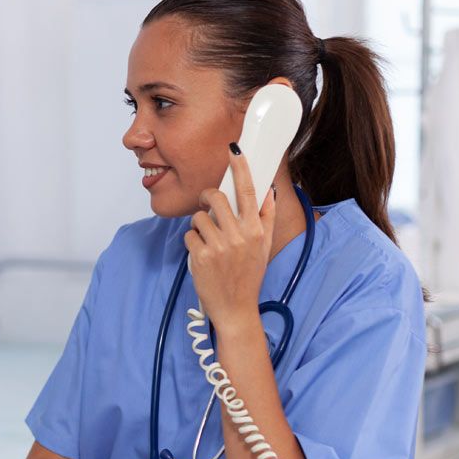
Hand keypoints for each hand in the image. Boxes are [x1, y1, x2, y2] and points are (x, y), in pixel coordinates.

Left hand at [184, 143, 275, 321]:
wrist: (235, 309)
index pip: (248, 191)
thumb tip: (269, 191)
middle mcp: (239, 236)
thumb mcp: (264, 247)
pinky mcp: (201, 256)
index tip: (234, 149)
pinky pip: (189, 235)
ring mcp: (220, 246)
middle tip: (208, 206)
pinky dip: (192, 243)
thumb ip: (266, 218)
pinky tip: (202, 255)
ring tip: (208, 241)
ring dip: (199, 225)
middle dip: (208, 197)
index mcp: (256, 230)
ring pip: (199, 217)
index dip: (240, 167)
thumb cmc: (248, 276)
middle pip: (217, 197)